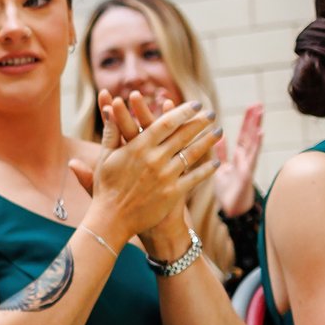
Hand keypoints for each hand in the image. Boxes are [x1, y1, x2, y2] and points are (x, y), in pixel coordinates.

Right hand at [73, 96, 216, 247]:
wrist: (112, 218)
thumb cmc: (106, 186)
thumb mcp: (104, 157)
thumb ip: (111, 132)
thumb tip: (110, 108)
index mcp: (137, 147)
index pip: (166, 124)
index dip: (182, 112)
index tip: (195, 105)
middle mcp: (154, 159)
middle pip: (183, 136)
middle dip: (200, 123)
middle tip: (212, 114)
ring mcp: (166, 176)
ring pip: (192, 154)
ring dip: (208, 142)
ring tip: (219, 132)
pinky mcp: (173, 193)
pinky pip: (195, 178)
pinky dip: (207, 169)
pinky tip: (215, 162)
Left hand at [213, 102, 263, 217]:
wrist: (231, 213)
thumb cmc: (228, 191)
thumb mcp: (221, 169)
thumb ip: (221, 153)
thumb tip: (219, 137)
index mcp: (237, 158)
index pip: (243, 136)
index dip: (247, 121)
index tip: (252, 105)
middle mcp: (243, 161)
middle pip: (248, 136)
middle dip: (253, 120)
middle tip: (258, 103)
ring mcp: (246, 167)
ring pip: (251, 144)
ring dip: (255, 128)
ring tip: (259, 113)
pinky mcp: (245, 176)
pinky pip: (250, 159)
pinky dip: (255, 146)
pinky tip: (259, 134)